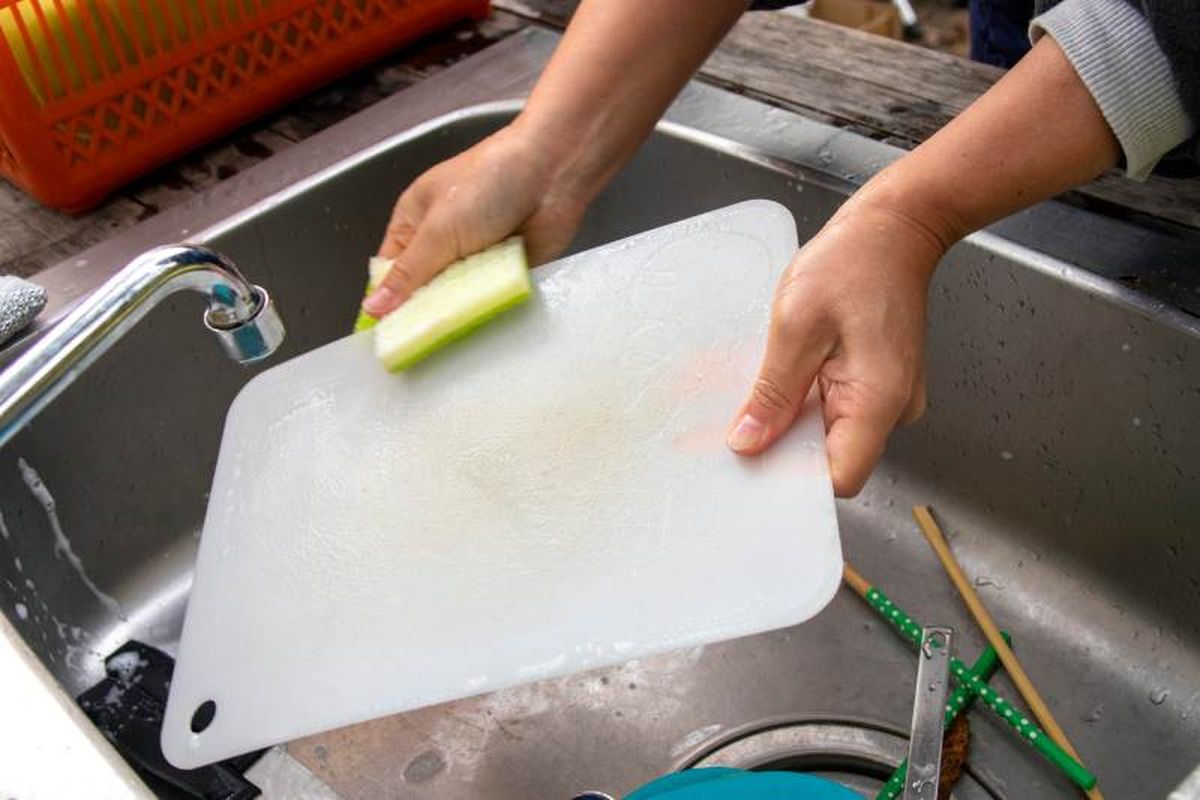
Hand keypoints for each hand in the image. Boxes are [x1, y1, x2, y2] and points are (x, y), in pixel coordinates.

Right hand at [362, 124, 589, 316]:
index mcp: (414, 222)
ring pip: (457, 299)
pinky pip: (489, 297)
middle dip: (423, 312)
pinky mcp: (506, 269)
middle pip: (423, 291)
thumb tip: (373, 307)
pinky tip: (482, 323)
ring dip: (457, 311)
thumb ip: (408, 274)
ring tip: (449, 338)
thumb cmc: (489, 181)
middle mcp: (443, 241)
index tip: (386, 334)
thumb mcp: (438, 230)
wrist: (552, 173)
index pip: (390, 271)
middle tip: (418, 341)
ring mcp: (476, 257)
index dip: (386, 301)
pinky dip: (487, 307)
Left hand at [726, 199, 946, 496]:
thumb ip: (773, 392)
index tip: (751, 462)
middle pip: (831, 459)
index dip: (793, 478)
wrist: (894, 229)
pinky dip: (804, 401)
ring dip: (791, 420)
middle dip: (783, 447)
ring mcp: (887, 398)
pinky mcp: (876, 384)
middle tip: (738, 425)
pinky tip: (784, 376)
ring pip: (829, 434)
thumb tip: (749, 443)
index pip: (839, 478)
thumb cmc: (853, 263)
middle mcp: (892, 410)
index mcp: (877, 402)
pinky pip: (834, 409)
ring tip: (762, 390)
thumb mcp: (796, 325)